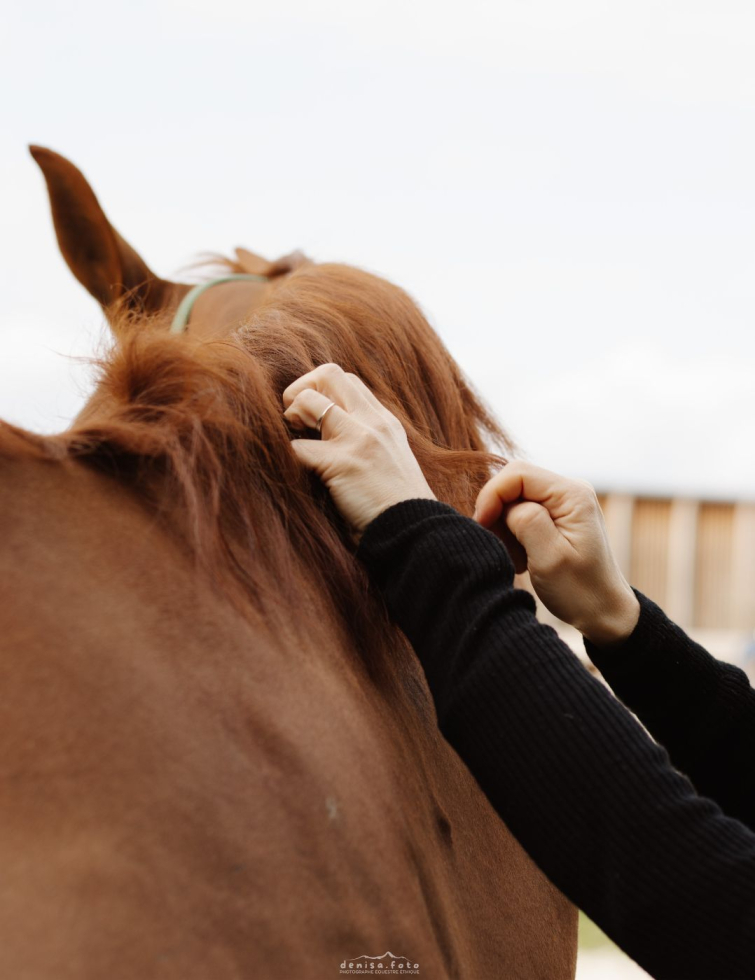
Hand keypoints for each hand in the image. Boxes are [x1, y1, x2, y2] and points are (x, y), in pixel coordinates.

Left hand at [282, 364, 435, 536]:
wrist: (414, 531)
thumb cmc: (396, 504)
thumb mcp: (390, 459)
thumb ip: (367, 440)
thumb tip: (328, 433)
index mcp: (384, 421)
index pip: (347, 380)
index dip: (322, 390)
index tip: (313, 417)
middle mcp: (372, 422)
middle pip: (329, 373)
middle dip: (301, 389)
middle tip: (295, 419)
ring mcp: (357, 440)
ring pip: (308, 400)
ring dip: (291, 416)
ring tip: (294, 438)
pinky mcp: (341, 464)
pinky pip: (298, 447)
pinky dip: (290, 456)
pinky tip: (296, 470)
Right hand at [474, 461, 639, 645]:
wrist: (604, 612)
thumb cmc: (581, 590)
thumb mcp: (550, 557)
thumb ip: (526, 521)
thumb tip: (504, 504)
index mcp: (573, 494)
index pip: (517, 474)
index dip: (492, 495)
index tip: (482, 525)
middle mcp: (570, 489)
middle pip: (513, 483)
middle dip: (498, 513)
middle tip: (500, 547)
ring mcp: (564, 501)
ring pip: (514, 499)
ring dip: (505, 527)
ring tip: (517, 559)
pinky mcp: (557, 514)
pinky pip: (521, 512)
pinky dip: (513, 533)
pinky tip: (523, 557)